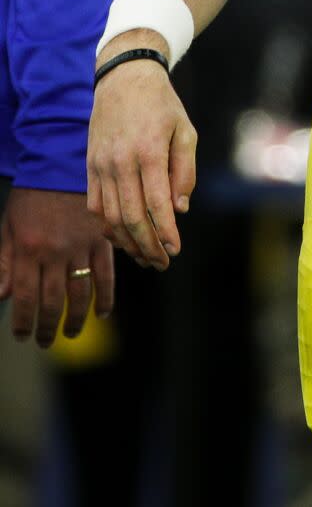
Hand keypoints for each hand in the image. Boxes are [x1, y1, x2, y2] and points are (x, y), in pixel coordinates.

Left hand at [0, 188, 113, 345]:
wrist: (63, 164)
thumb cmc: (31, 196)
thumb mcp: (9, 226)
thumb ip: (4, 262)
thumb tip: (2, 296)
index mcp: (29, 248)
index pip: (25, 297)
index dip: (23, 322)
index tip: (22, 336)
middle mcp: (55, 252)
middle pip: (52, 301)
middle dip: (46, 327)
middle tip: (43, 341)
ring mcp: (81, 247)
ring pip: (80, 294)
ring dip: (75, 320)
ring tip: (69, 333)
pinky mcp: (102, 241)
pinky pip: (106, 275)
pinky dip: (105, 297)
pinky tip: (101, 313)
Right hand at [87, 31, 197, 271]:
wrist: (124, 78)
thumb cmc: (162, 105)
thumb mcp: (185, 131)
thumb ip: (185, 170)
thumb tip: (180, 209)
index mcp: (148, 151)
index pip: (156, 204)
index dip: (165, 232)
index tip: (175, 251)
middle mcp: (121, 161)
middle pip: (130, 217)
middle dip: (148, 246)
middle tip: (162, 262)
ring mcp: (101, 165)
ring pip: (110, 216)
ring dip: (128, 242)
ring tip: (146, 256)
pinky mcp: (90, 166)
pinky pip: (96, 206)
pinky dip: (108, 226)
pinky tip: (124, 237)